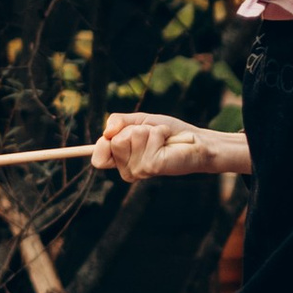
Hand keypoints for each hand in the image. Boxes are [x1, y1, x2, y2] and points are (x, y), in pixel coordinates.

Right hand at [94, 116, 246, 181]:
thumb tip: (106, 133)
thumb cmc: (167, 132)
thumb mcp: (139, 121)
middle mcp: (128, 170)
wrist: (194, 140)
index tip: (110, 137)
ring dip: (147, 131)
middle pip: (112, 143)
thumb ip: (118, 122)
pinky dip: (157, 133)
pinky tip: (166, 142)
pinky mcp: (151, 167)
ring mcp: (139, 171)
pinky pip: (144, 140)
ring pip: (126, 139)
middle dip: (132, 130)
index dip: (100, 146)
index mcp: (122, 161)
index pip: (98, 159)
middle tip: (149, 135)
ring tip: (160, 139)